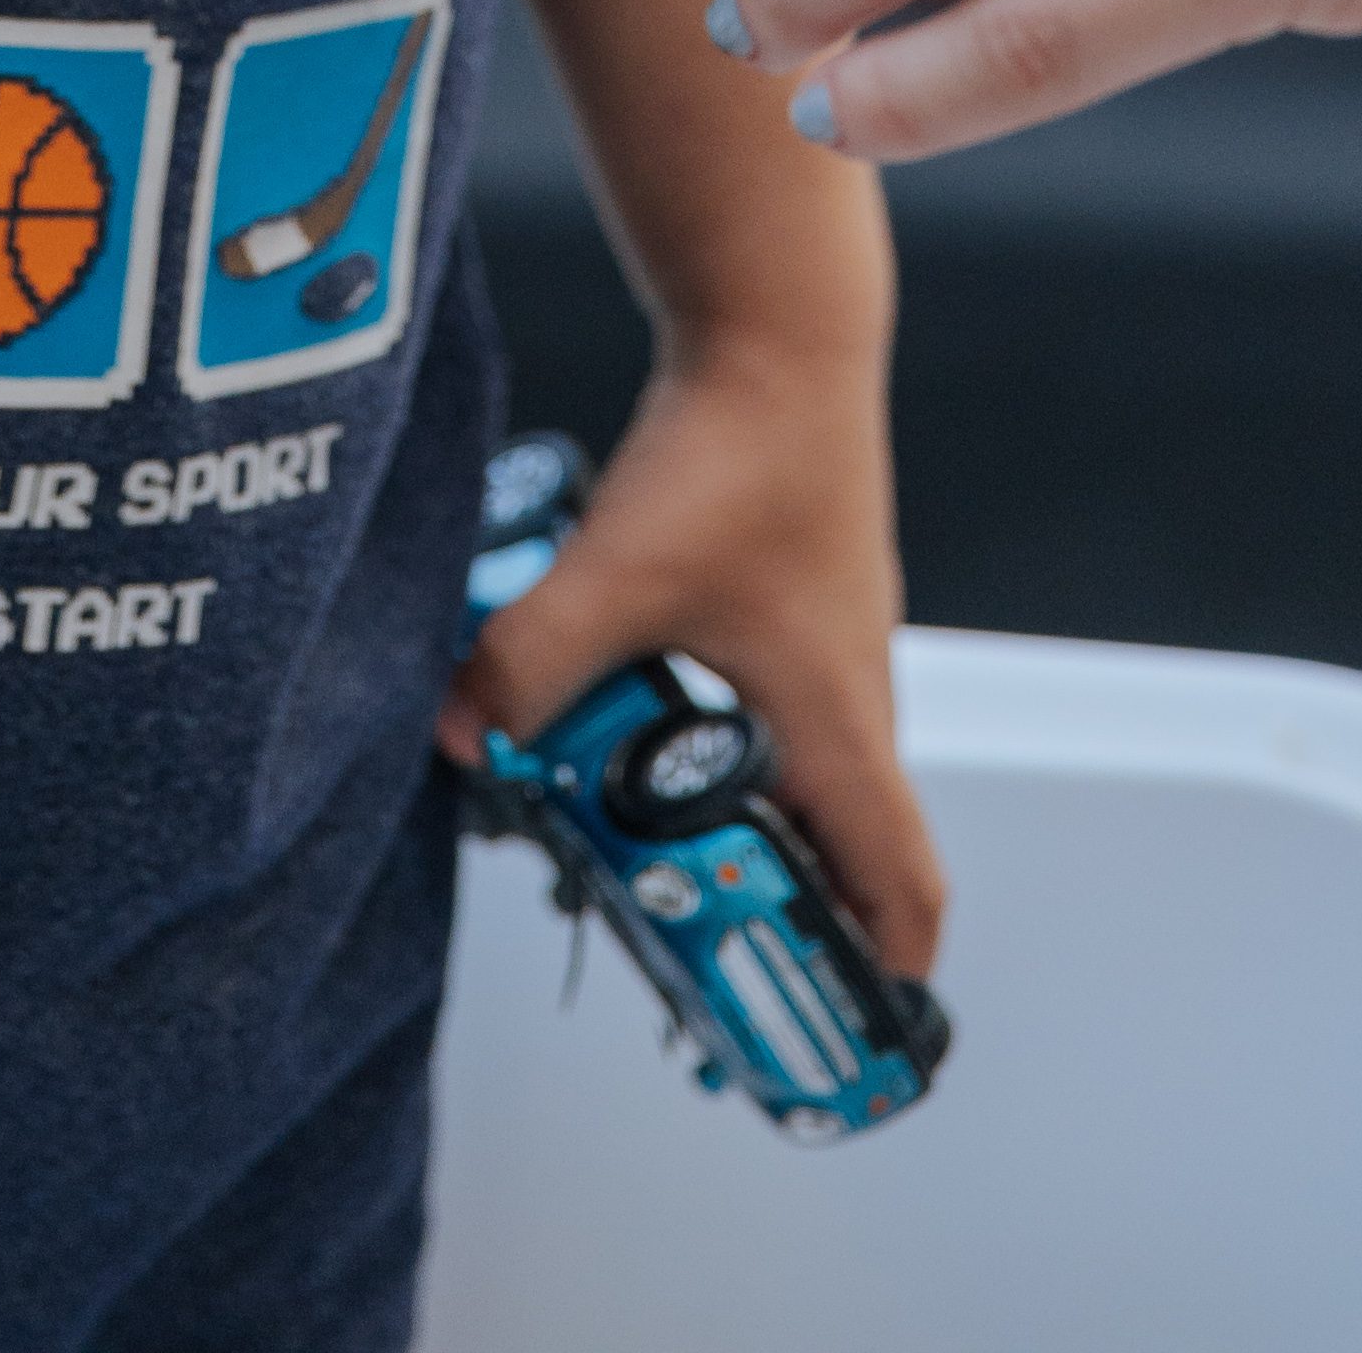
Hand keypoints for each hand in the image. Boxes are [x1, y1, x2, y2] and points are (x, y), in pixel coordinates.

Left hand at [445, 339, 942, 977]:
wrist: (776, 329)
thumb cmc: (737, 450)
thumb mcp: (621, 573)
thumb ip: (530, 661)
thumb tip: (460, 740)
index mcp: (838, 725)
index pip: (901, 884)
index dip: (882, 971)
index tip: (842, 1032)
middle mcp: (850, 693)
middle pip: (842, 846)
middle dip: (779, 914)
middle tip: (702, 956)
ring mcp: (830, 639)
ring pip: (800, 772)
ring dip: (740, 822)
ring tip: (645, 845)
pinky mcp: (793, 592)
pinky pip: (768, 707)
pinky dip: (716, 741)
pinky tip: (633, 717)